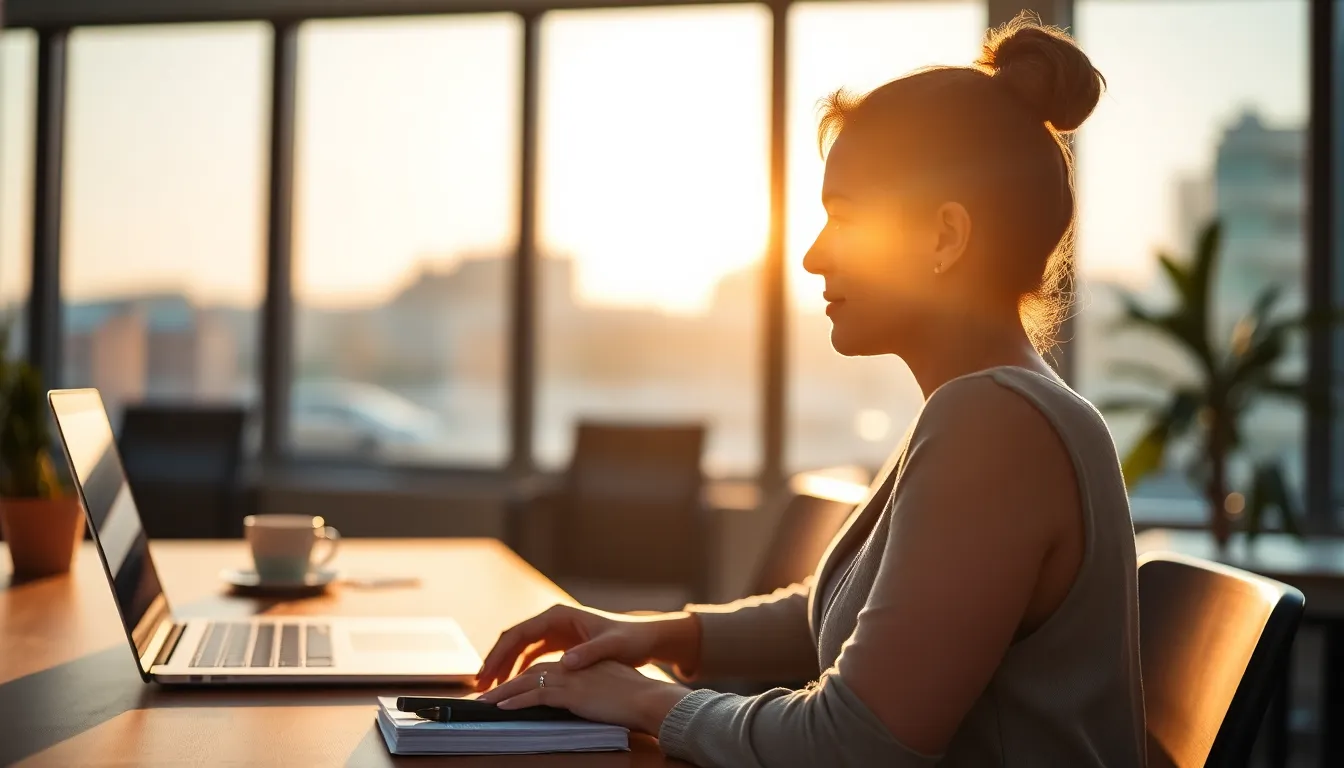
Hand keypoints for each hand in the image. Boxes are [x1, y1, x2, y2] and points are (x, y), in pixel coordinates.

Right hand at [474, 604, 699, 691]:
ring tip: (491, 687)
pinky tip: (512, 686)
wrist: (644, 637)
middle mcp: (553, 620)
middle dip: (495, 661)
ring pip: (520, 649)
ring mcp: (555, 632)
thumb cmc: (630, 639)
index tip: (487, 672)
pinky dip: (519, 670)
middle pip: (514, 640)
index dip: (500, 653)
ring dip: (504, 666)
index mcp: (559, 615)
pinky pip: (531, 656)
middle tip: (480, 684)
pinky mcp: (559, 644)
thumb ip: (590, 652)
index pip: (519, 633)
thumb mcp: (612, 646)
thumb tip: (566, 662)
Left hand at [478, 660, 690, 733]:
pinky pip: (535, 695)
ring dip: (502, 692)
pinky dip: (516, 701)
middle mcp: (570, 666)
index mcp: (578, 662)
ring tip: (484, 702)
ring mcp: (569, 677)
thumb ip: (587, 686)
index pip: (542, 665)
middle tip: (484, 692)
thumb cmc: (634, 696)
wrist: (648, 698)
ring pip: (526, 681)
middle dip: (504, 680)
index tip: (506, 686)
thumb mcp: (606, 685)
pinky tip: (502, 709)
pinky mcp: (570, 692)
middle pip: (529, 670)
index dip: (521, 675)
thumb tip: (575, 697)